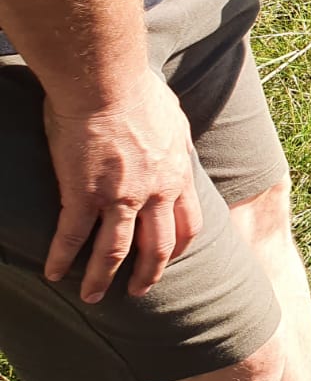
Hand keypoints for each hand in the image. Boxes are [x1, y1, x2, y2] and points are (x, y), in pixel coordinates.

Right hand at [43, 67, 202, 302]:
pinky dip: (62, 259)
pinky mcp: (82, 195)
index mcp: (177, 177)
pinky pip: (71, 237)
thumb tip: (178, 140)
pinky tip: (53, 274)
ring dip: (103, 278)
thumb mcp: (175, 119)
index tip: (170, 259)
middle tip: (137, 292)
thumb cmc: (138, 92)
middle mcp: (154, 194)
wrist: (106, 84)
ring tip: (93, 296)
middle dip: (148, 274)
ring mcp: (119, 198)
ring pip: (115, 252)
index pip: (187, 224)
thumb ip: (177, 140)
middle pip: (157, 247)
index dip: (179, 247)